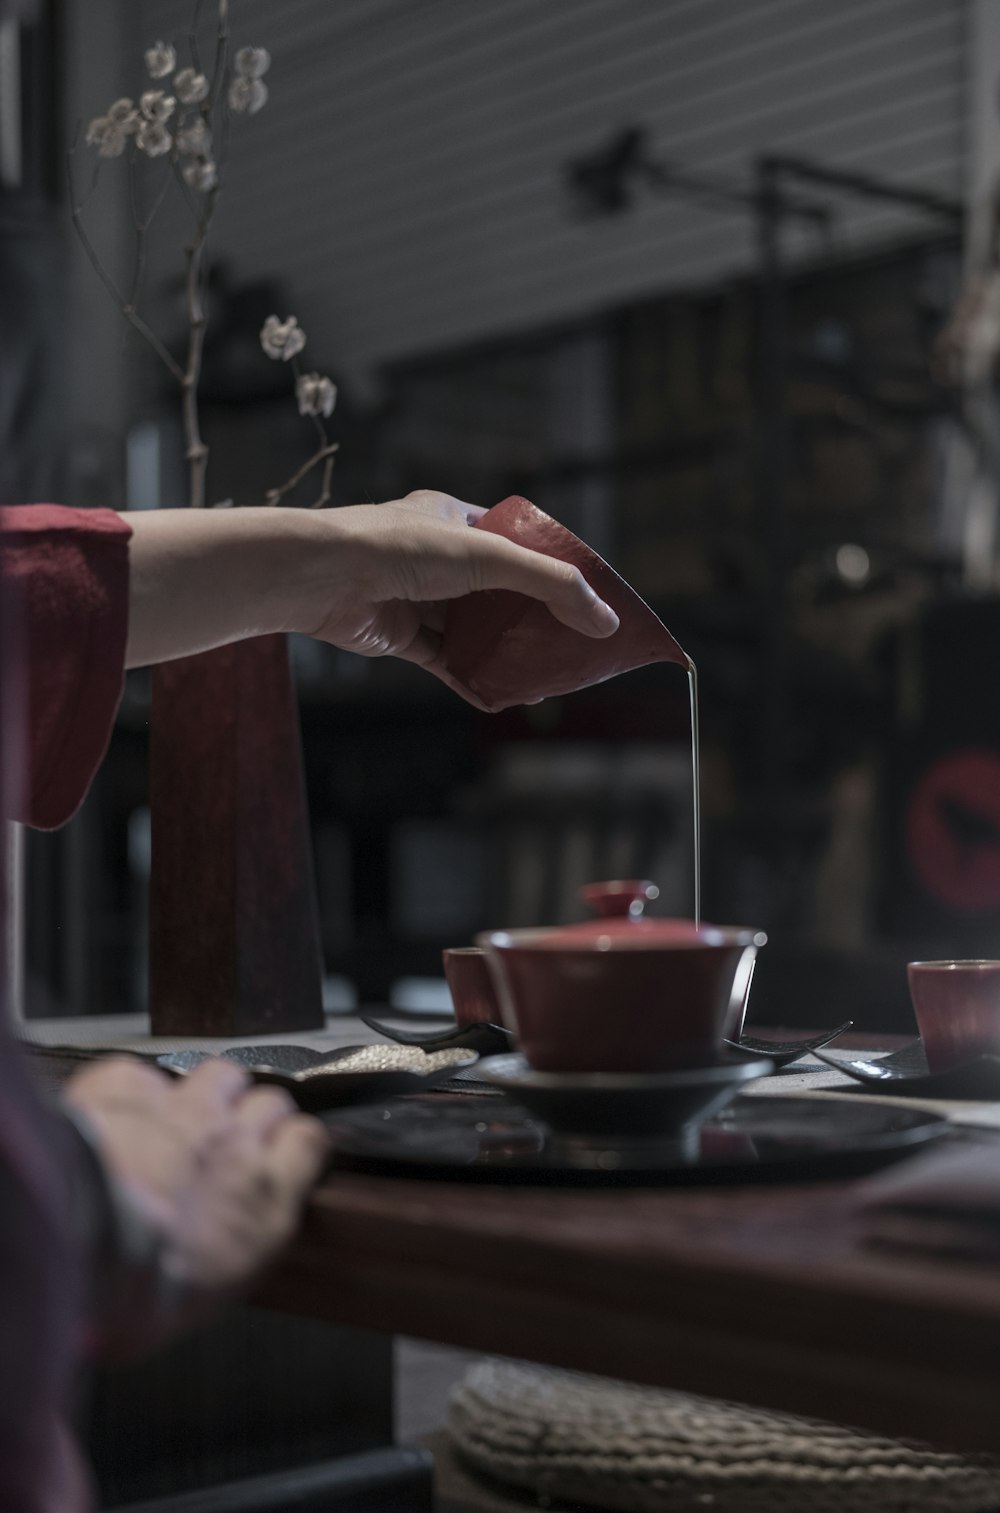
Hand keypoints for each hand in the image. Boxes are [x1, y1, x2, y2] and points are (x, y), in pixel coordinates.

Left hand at [64, 1056, 327, 1294]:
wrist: (80, 1256)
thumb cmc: (140, 1297)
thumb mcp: (218, 1289)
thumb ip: (242, 1237)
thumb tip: (232, 1229)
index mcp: (265, 1201)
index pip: (307, 1141)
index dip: (291, 1143)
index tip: (279, 1152)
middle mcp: (235, 1143)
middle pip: (270, 1101)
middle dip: (253, 1115)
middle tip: (226, 1141)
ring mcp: (184, 1109)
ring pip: (222, 1073)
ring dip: (210, 1090)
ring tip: (184, 1115)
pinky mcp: (130, 1087)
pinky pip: (146, 1074)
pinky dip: (136, 1092)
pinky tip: (120, 1114)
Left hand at [297, 490, 619, 706]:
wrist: (322, 577)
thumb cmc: (398, 547)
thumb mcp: (488, 557)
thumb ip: (549, 585)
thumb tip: (603, 622)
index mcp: (452, 519)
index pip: (512, 540)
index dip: (546, 564)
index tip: (580, 592)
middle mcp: (435, 556)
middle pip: (496, 591)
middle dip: (531, 617)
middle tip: (569, 641)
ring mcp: (418, 598)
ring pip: (472, 630)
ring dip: (504, 652)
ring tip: (544, 674)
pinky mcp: (400, 636)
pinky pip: (446, 662)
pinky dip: (473, 680)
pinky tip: (501, 697)